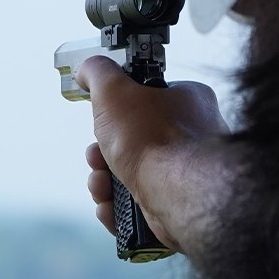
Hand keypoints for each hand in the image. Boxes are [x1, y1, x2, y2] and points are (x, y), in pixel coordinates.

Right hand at [75, 55, 230, 257]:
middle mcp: (191, 136)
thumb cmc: (156, 140)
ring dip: (104, 182)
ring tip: (102, 185)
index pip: (143, 100)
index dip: (113, 111)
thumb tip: (87, 70)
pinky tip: (112, 206)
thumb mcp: (114, 88)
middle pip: (130, 142)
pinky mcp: (175, 202)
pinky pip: (137, 205)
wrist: (178, 194)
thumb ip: (97, 73)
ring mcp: (183, 172)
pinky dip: (118, 208)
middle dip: (102, 153)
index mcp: (186, 101)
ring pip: (130, 175)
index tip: (100, 118)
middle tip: (97, 156)